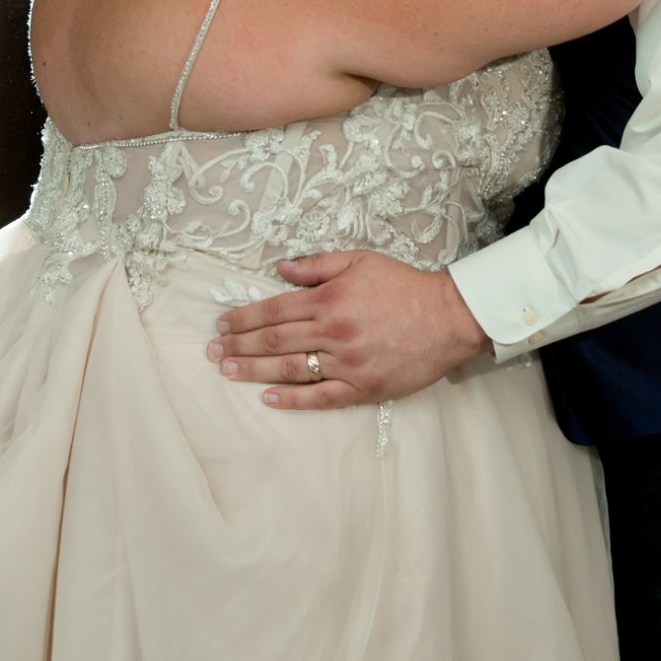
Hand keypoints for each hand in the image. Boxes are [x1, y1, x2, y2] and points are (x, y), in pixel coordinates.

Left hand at [208, 251, 490, 406]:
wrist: (448, 318)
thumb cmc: (403, 285)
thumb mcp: (358, 260)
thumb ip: (317, 265)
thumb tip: (280, 268)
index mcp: (329, 299)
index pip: (274, 310)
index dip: (244, 318)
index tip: (222, 324)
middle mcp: (333, 332)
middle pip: (275, 340)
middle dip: (240, 344)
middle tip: (213, 351)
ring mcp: (347, 364)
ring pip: (291, 369)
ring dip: (255, 370)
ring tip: (228, 371)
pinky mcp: (364, 388)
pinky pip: (322, 397)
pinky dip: (293, 399)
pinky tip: (268, 398)